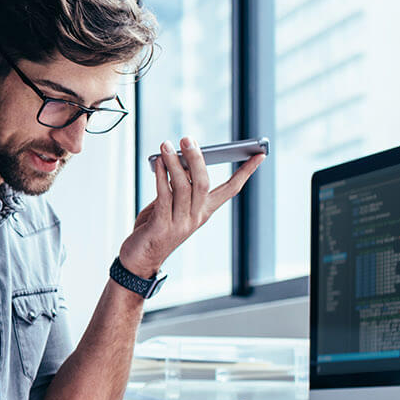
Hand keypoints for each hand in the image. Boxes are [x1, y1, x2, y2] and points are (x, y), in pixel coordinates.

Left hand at [118, 139, 265, 276]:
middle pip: (204, 183)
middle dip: (198, 159)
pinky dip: (160, 177)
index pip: (231, 189)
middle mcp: (196, 217)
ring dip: (174, 163)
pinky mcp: (162, 226)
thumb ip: (177, 187)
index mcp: (204, 212)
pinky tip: (158, 163)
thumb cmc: (154, 229)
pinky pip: (163, 196)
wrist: (139, 261)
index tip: (259, 154)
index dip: (246, 172)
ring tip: (166, 146)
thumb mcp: (170, 206)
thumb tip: (180, 162)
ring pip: (183, 187)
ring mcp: (181, 223)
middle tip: (188, 139)